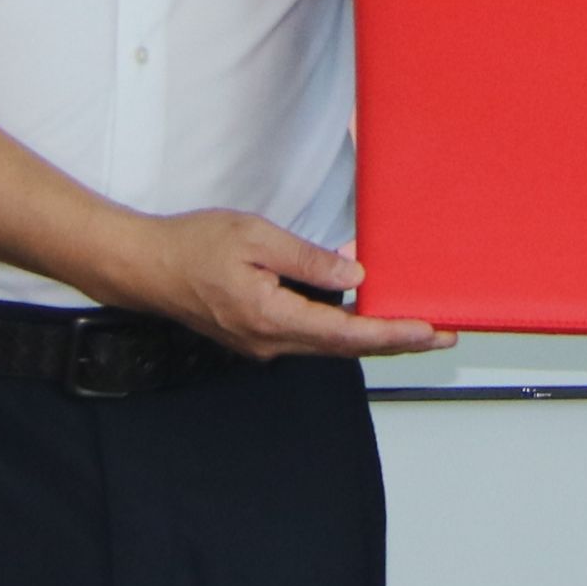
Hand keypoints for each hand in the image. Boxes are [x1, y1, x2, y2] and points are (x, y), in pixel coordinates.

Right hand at [108, 207, 460, 360]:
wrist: (144, 266)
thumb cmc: (191, 246)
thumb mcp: (255, 236)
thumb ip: (307, 260)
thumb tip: (354, 277)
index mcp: (271, 317)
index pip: (346, 334)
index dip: (393, 334)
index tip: (430, 331)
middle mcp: (270, 341)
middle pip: (346, 348)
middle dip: (397, 341)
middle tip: (442, 332)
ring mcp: (262, 343)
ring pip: (329, 344)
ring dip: (372, 337)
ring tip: (412, 324)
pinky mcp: (256, 335)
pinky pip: (309, 336)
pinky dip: (341, 329)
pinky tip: (360, 313)